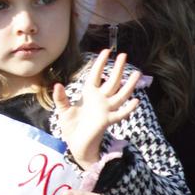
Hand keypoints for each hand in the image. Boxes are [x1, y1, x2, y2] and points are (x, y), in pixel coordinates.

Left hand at [53, 49, 140, 168]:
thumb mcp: (63, 109)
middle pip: (111, 81)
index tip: (106, 51)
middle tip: (124, 55)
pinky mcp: (107, 120)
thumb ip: (60, 97)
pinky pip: (121, 114)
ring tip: (137, 73)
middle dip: (117, 69)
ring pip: (120, 94)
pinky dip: (128, 108)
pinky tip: (136, 101)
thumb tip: (57, 85)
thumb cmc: (71, 126)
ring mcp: (105, 109)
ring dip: (129, 85)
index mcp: (88, 94)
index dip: (100, 63)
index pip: (96, 75)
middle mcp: (99, 99)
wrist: (76, 143)